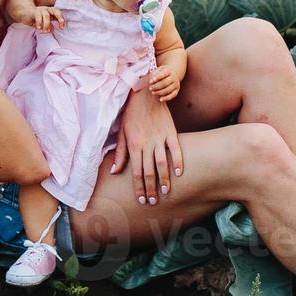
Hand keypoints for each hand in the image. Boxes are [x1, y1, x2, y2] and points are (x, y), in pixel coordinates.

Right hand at [20, 5, 64, 32]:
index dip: (61, 20)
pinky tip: (38, 27)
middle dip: (59, 17)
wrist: (23, 12)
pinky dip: (39, 22)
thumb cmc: (34, 18)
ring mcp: (40, 10)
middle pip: (55, 11)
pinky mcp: (33, 12)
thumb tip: (52, 30)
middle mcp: (46, 10)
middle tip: (60, 26)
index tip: (61, 28)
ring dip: (47, 24)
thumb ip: (48, 25)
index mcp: (50, 12)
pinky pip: (38, 16)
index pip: (58, 14)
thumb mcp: (42, 23)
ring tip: (45, 31)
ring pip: (46, 15)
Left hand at [110, 88, 183, 205]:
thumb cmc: (132, 114)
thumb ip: (120, 153)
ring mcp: (160, 138)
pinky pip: (176, 149)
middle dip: (151, 188)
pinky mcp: (170, 132)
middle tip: (153, 201)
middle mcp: (147, 143)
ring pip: (162, 163)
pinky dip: (178, 161)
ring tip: (166, 192)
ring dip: (164, 179)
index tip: (141, 199)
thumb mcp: (122, 133)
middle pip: (149, 171)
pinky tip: (180, 173)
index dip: (139, 187)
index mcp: (134, 145)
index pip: (136, 172)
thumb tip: (115, 171)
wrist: (146, 93)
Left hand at [146, 65, 179, 101]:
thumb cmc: (163, 73)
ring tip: (153, 92)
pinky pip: (172, 95)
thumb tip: (151, 81)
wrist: (173, 74)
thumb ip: (155, 74)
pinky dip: (166, 98)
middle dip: (156, 86)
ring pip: (168, 90)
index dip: (156, 78)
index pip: (163, 74)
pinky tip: (160, 99)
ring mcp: (176, 84)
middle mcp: (174, 77)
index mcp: (169, 71)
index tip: (150, 82)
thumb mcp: (159, 70)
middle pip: (165, 83)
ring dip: (159, 92)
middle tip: (150, 88)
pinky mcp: (177, 90)